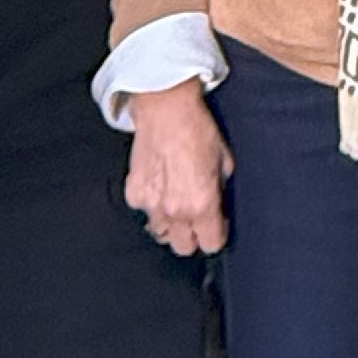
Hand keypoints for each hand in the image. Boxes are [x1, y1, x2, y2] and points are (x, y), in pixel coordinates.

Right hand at [124, 80, 231, 255]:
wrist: (166, 109)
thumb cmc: (198, 130)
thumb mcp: (224, 161)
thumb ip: (221, 190)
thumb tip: (220, 205)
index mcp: (202, 204)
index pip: (211, 244)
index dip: (217, 236)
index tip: (218, 227)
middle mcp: (175, 211)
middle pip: (183, 248)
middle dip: (193, 237)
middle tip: (197, 219)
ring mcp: (150, 205)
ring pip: (162, 232)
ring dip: (171, 224)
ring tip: (177, 202)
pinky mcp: (133, 194)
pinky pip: (144, 211)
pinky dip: (152, 204)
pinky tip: (160, 185)